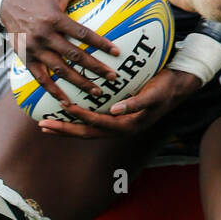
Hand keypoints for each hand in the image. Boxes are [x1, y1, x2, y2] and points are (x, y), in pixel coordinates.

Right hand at [0, 0, 118, 103]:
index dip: (100, 43)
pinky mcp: (26, 59)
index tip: (117, 52)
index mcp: (54, 18)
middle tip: (113, 77)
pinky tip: (67, 102)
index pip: (82, 33)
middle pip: (74, 55)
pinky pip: (41, 79)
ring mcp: (34, 49)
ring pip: (60, 70)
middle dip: (95, 67)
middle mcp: (43, 35)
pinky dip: (54, 92)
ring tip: (97, 92)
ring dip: (79, 83)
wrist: (11, 3)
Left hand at [39, 66, 200, 138]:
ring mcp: (116, 125)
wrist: (177, 86)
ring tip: (46, 124)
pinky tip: (63, 113)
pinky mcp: (114, 118)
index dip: (82, 118)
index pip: (99, 125)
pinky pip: (91, 122)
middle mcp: (120, 128)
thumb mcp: (154, 94)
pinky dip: (75, 120)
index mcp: (128, 125)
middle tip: (43, 125)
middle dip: (65, 130)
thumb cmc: (166, 87)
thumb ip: (136, 103)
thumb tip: (114, 111)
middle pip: (87, 133)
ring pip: (87, 130)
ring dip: (66, 128)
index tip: (66, 109)